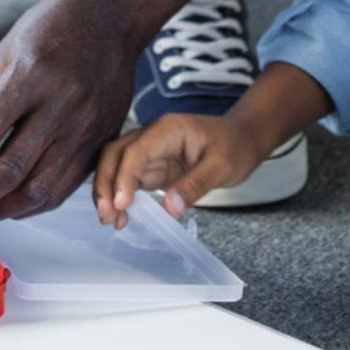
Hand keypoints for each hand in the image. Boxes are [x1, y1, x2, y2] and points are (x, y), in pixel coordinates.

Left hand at [0, 0, 138, 221]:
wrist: (109, 18)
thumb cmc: (51, 31)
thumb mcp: (1, 59)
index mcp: (28, 76)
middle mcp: (59, 104)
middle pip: (7, 172)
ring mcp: (84, 126)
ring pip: (37, 190)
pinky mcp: (101, 141)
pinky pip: (63, 189)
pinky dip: (31, 205)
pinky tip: (9, 204)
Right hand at [93, 112, 262, 223]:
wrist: (243, 139)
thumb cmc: (235, 146)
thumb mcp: (221, 166)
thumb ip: (195, 185)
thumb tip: (170, 208)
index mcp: (167, 129)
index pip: (136, 151)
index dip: (124, 177)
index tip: (121, 204)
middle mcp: (153, 137)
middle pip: (116, 154)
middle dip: (105, 183)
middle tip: (108, 215)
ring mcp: (151, 151)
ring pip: (117, 166)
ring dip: (108, 191)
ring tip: (110, 220)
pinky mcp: (153, 166)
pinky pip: (128, 179)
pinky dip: (120, 196)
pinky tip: (122, 216)